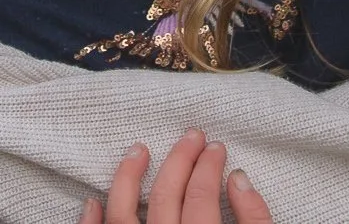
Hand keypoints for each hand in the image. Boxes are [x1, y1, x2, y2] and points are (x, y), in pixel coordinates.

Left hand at [77, 129, 273, 223]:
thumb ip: (256, 222)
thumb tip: (239, 178)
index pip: (202, 198)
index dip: (210, 167)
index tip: (218, 148)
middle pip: (166, 198)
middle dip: (180, 160)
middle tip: (193, 135)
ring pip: (122, 217)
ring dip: (127, 179)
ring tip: (138, 149)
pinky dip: (91, 222)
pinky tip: (93, 200)